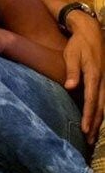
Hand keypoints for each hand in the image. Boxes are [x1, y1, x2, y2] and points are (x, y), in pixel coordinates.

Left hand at [62, 11, 103, 143]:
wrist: (91, 32)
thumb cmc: (78, 44)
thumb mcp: (71, 55)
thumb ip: (71, 72)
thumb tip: (70, 87)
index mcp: (94, 75)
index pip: (91, 100)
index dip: (88, 116)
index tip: (84, 129)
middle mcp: (104, 80)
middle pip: (100, 107)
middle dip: (95, 124)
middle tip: (89, 140)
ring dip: (99, 121)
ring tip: (93, 136)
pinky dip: (102, 111)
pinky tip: (98, 121)